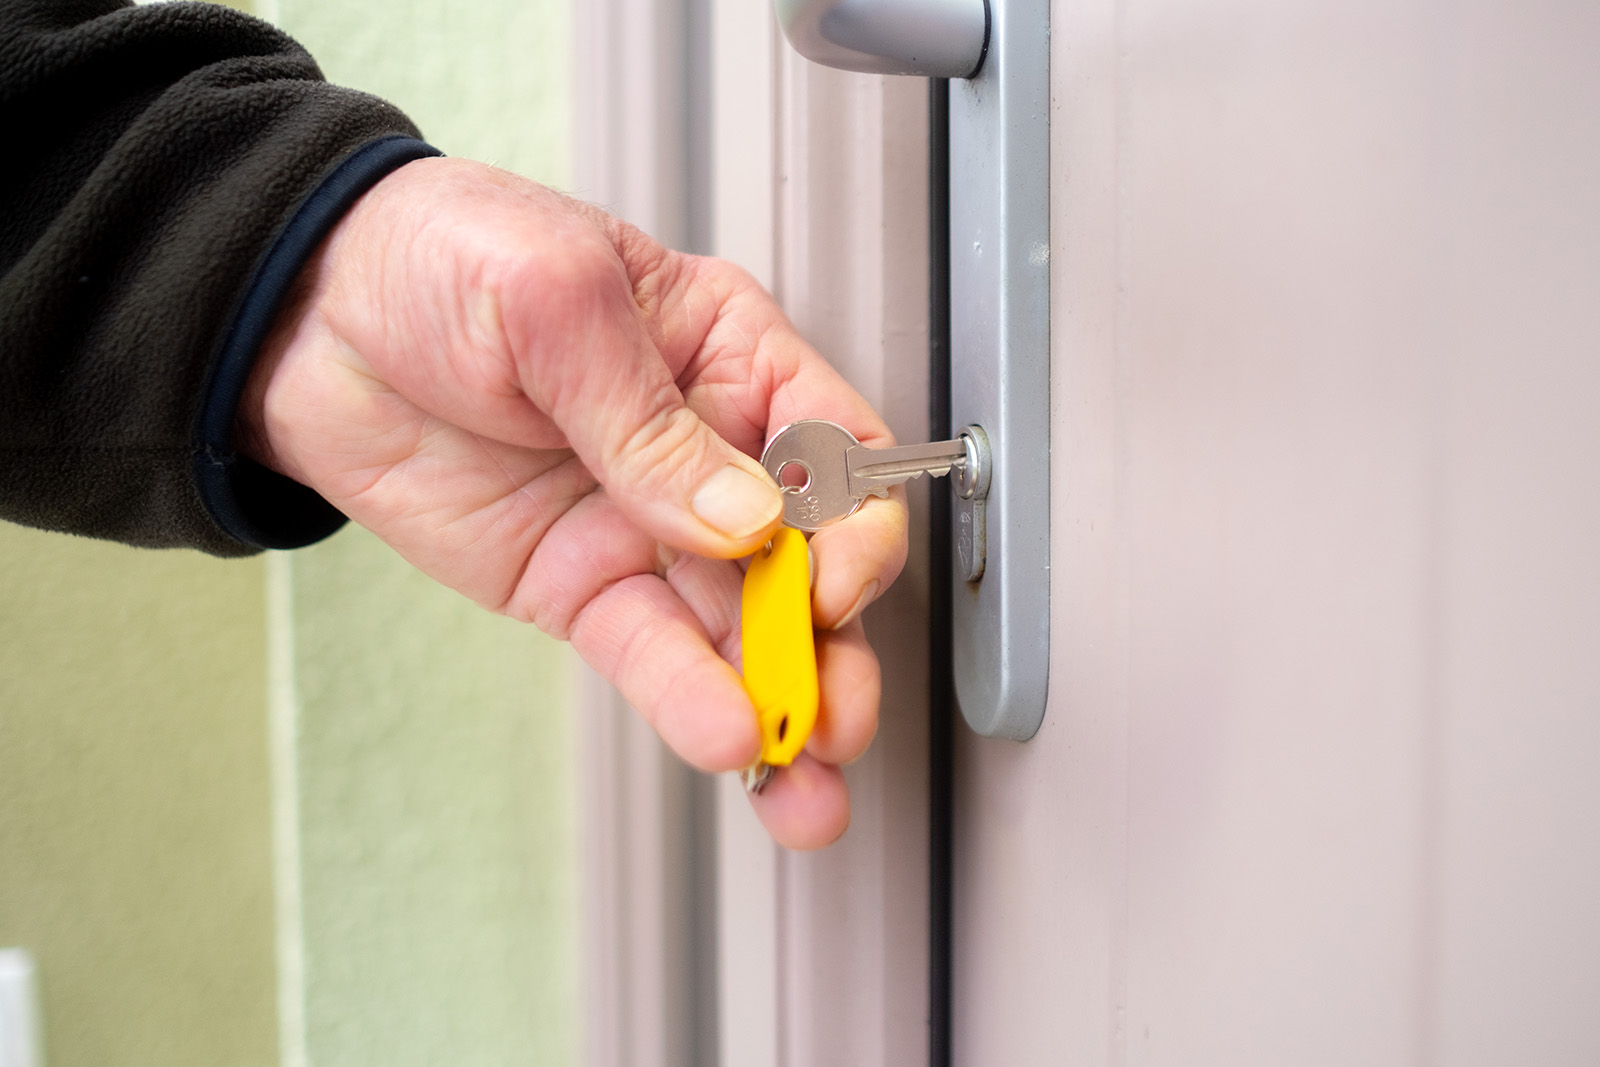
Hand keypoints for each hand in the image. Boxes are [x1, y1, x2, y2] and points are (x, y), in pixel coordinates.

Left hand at [239, 158, 908, 848]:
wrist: (302, 315)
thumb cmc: (436, 254)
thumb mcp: (554, 299)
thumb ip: (650, 418)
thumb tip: (744, 518)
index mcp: (725, 355)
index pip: (833, 448)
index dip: (854, 524)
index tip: (832, 582)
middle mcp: (703, 451)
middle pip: (803, 560)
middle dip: (830, 645)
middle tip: (832, 714)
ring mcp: (644, 528)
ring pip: (737, 629)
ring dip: (779, 705)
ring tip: (802, 779)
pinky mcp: (578, 585)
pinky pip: (647, 651)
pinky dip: (687, 698)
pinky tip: (723, 739)